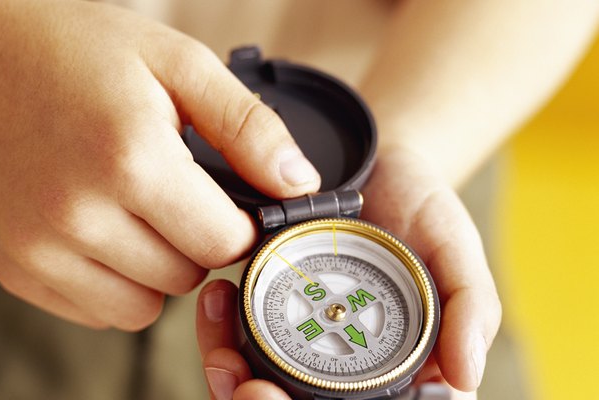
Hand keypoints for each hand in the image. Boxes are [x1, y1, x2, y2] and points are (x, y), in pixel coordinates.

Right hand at [0, 1, 320, 329]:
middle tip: (170, 189)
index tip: (227, 199)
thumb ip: (247, 126)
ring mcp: (39, 248)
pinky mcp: (15, 269)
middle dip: (196, 241)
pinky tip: (99, 227)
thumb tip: (299, 185)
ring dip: (156, 269)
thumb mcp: (177, 63)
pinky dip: (113, 282)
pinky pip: (97, 312)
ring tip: (134, 209)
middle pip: (188, 276)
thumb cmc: (76, 53)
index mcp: (129, 158)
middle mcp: (77, 214)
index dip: (240, 223)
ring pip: (145, 308)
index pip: (226, 242)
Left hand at [196, 145, 500, 397]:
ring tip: (221, 351)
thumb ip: (470, 306)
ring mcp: (300, 340)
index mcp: (392, 371)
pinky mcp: (267, 311)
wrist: (373, 164)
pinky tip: (215, 302)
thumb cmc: (421, 209)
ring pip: (254, 385)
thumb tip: (463, 375)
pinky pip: (233, 338)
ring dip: (227, 379)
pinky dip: (216, 332)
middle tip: (243, 385)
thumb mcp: (455, 249)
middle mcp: (342, 364)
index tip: (270, 396)